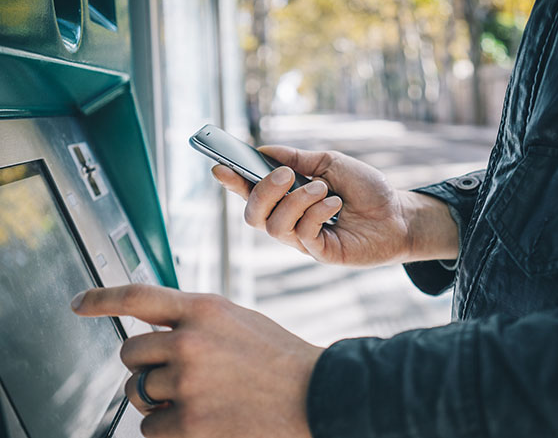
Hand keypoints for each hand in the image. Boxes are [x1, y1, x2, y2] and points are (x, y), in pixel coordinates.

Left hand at [72, 285, 321, 437]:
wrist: (313, 394)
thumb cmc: (277, 357)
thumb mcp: (237, 320)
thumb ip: (195, 321)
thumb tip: (155, 332)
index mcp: (204, 309)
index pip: (139, 296)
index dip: (103, 298)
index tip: (80, 303)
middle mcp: (189, 341)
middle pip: (130, 353)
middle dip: (145, 366)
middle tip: (176, 374)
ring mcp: (187, 382)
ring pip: (138, 392)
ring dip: (159, 399)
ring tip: (200, 397)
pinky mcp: (189, 423)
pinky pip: (150, 428)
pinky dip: (168, 428)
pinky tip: (203, 419)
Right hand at [213, 146, 458, 265]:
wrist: (398, 214)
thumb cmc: (365, 189)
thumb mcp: (330, 163)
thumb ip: (298, 158)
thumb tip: (264, 149)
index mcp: (287, 198)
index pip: (251, 193)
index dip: (232, 182)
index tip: (219, 166)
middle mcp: (289, 221)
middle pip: (253, 216)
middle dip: (263, 192)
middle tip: (284, 174)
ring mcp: (303, 240)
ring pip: (275, 226)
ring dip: (297, 200)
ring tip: (323, 189)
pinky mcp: (320, 253)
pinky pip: (302, 235)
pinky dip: (316, 213)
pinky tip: (335, 205)